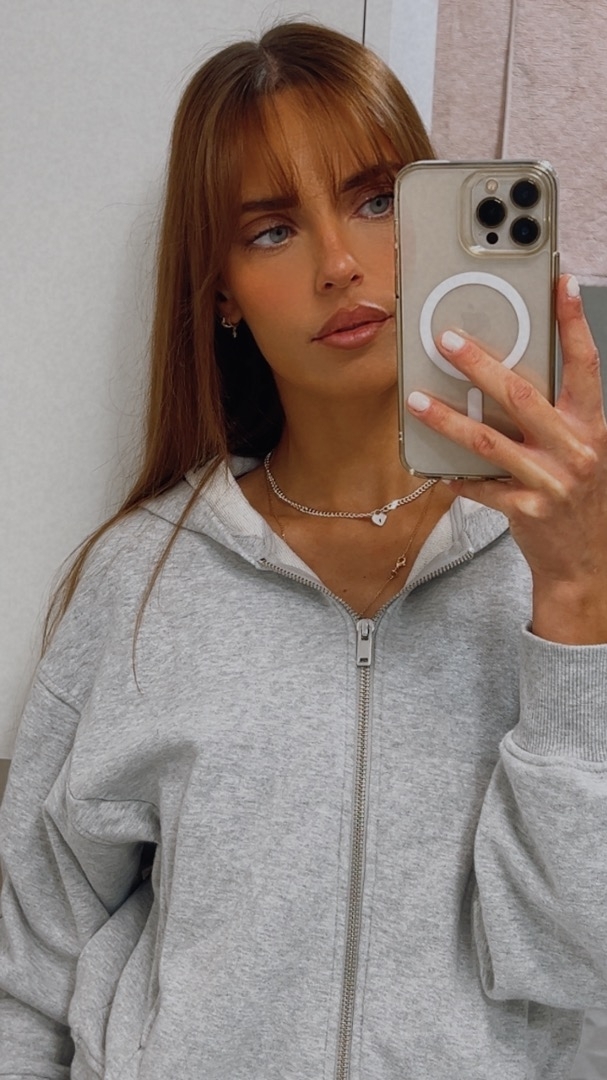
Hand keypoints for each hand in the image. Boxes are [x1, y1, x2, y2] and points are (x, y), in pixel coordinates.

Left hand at [407, 275, 606, 643]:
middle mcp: (577, 449)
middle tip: (447, 340)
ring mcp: (552, 481)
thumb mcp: (581, 450)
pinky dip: (456, 475)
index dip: (573, 322)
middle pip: (523, 395)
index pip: (585, 363)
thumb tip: (505, 377)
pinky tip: (434, 466)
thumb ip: (555, 417)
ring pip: (490, 440)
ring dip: (448, 419)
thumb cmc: (578, 499)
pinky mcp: (527, 510)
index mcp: (593, 426)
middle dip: (480, 364)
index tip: (559, 283)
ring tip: (416, 401)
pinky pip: (481, 486)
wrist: (584, 563)